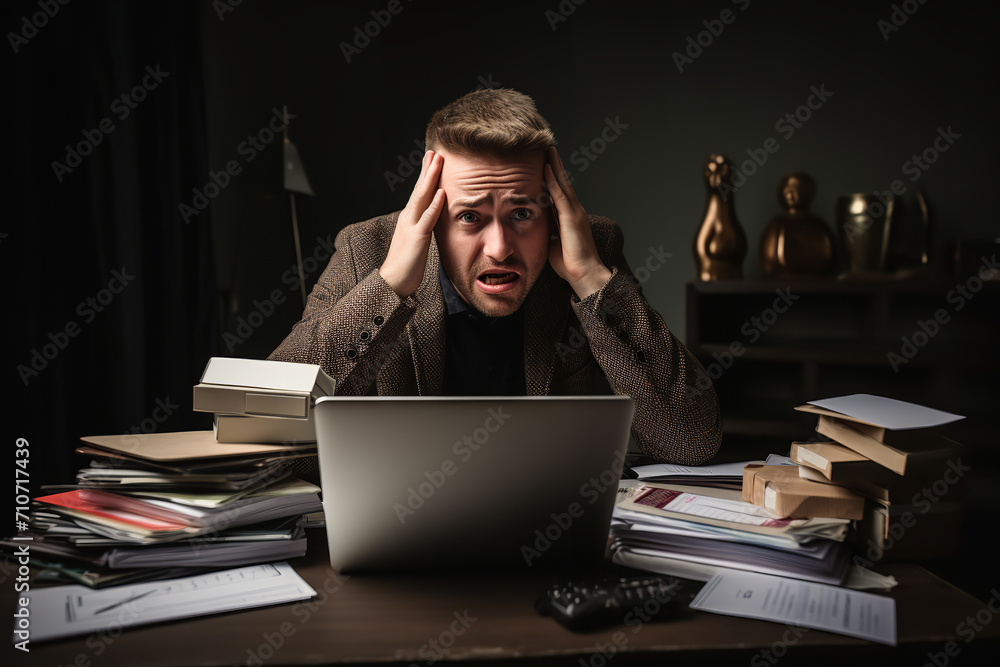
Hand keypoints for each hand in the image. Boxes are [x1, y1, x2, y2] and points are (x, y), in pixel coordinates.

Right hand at [380, 150, 445, 296]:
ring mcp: (412, 226)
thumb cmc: (406, 264)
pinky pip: (427, 218)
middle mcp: (409, 217)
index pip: (419, 193)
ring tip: (438, 161)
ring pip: (422, 197)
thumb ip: (423, 227)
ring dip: (430, 178)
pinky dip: (434, 204)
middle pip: (419, 189)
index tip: (432, 159)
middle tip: (434, 151)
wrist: (393, 281)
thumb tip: (430, 220)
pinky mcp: (417, 238)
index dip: (426, 175)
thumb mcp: (416, 241)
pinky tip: (441, 192)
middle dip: (427, 169)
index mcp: (410, 218)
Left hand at [544, 147, 611, 298]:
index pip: (559, 192)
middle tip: (546, 148)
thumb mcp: (554, 243)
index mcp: (569, 217)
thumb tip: (537, 228)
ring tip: (547, 150)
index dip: (551, 178)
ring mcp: (574, 212)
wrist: (584, 274)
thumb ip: (548, 232)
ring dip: (554, 166)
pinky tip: (546, 168)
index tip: (543, 164)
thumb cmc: (570, 264)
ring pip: (562, 183)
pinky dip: (553, 180)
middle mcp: (573, 211)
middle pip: (562, 182)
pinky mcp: (571, 217)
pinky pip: (560, 195)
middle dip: (554, 165)